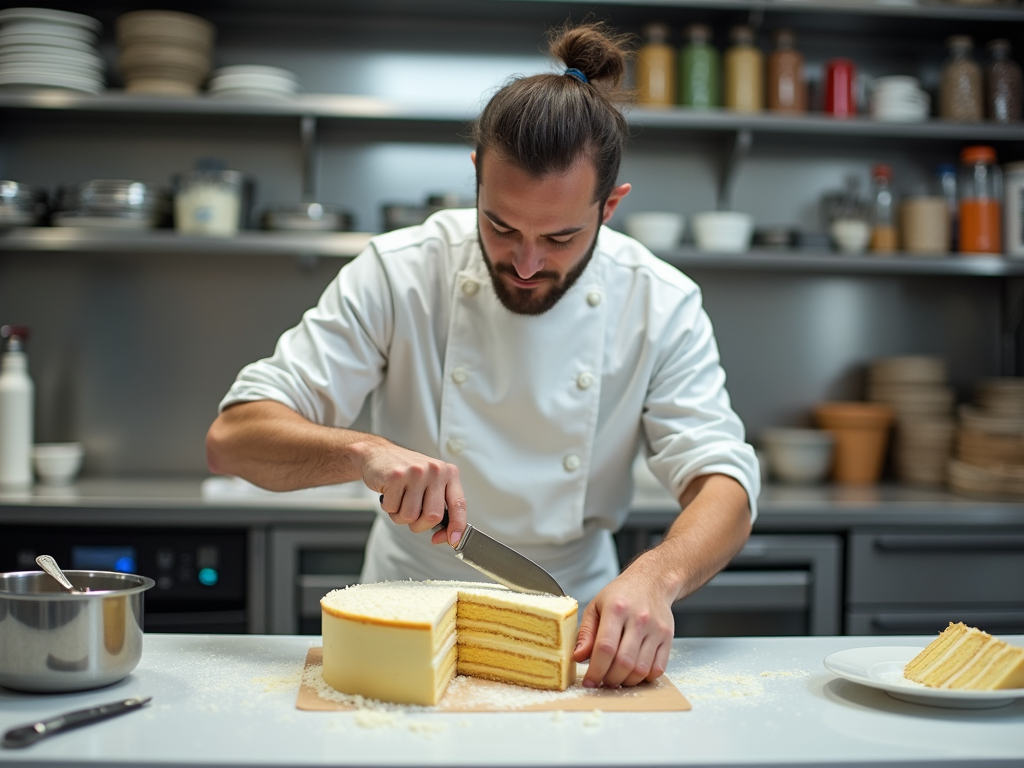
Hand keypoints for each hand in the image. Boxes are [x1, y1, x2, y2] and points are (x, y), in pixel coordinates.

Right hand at [363, 443, 466, 546]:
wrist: (378, 454)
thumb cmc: (407, 474)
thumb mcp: (430, 483)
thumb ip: (441, 506)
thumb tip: (450, 537)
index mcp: (448, 473)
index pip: (459, 504)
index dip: (458, 526)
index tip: (454, 540)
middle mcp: (435, 470)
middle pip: (433, 516)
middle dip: (420, 525)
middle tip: (411, 514)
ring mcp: (416, 472)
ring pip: (411, 516)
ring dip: (400, 516)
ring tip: (399, 500)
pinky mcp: (396, 476)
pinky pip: (393, 509)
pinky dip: (388, 508)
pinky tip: (389, 493)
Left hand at [572, 569, 673, 687]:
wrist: (652, 582)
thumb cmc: (621, 595)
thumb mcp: (596, 606)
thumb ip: (586, 633)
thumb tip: (577, 657)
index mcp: (616, 609)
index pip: (605, 647)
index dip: (595, 670)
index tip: (589, 681)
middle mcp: (639, 619)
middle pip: (624, 662)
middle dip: (609, 679)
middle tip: (602, 681)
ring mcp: (656, 629)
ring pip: (641, 669)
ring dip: (626, 681)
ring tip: (616, 677)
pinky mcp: (668, 638)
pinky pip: (658, 669)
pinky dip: (644, 678)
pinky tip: (633, 673)